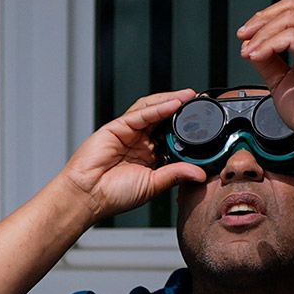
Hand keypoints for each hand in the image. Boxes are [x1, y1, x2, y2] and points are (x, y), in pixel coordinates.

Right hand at [57, 89, 208, 219]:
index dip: (187, 128)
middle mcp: (139, 141)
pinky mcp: (117, 127)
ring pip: (152, 110)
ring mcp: (128, 132)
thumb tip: (200, 174)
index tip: (206, 124)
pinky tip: (174, 104)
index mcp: (149, 155)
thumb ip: (176, 174)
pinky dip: (158, 108)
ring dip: (171, 101)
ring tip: (190, 96)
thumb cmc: (113, 195)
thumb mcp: (153, 185)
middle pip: (163, 117)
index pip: (171, 135)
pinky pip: (140, 114)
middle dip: (182, 108)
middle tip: (200, 101)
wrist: (88, 196)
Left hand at [235, 0, 293, 142]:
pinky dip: (267, 44)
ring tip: (248, 53)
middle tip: (243, 39)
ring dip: (260, 33)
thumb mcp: (279, 79)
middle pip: (291, 5)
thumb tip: (251, 45)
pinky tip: (256, 57)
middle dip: (262, 17)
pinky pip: (290, 36)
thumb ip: (267, 58)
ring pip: (288, 18)